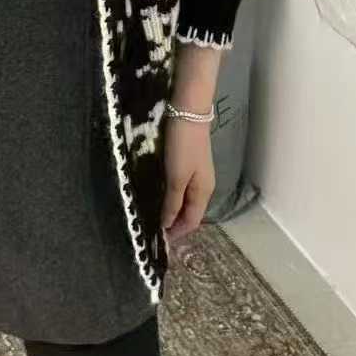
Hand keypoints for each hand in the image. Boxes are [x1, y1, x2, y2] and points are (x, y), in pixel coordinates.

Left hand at [161, 117, 214, 261]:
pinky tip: (158, 198)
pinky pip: (180, 190)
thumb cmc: (183, 146)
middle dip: (174, 225)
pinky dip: (170, 198)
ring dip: (171, 212)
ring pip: (184, 202)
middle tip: (152, 231)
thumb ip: (172, 202)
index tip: (158, 242)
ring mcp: (196, 175)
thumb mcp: (176, 177)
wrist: (188, 113)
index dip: (177, 233)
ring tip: (153, 217)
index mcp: (203, 193)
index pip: (191, 222)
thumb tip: (167, 225)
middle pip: (189, 213)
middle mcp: (203, 187)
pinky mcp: (187, 164)